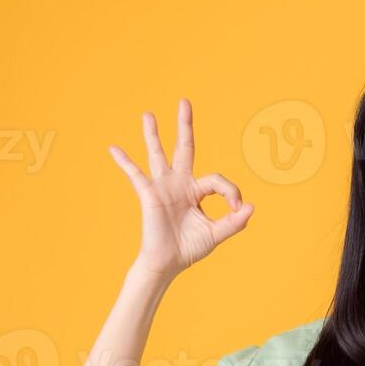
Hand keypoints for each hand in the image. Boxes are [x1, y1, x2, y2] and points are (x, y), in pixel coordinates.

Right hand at [108, 98, 253, 279]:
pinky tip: (113, 148)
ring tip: (148, 114)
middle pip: (184, 148)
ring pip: (158, 154)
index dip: (231, 191)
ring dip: (153, 134)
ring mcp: (163, 186)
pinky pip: (135, 174)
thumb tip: (251, 206)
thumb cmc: (190, 248)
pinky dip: (124, 161)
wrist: (168, 263)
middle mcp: (179, 183)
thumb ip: (234, 221)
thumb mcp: (216, 234)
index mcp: (197, 190)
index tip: (236, 209)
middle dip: (185, 126)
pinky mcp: (148, 194)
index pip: (217, 180)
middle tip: (185, 102)